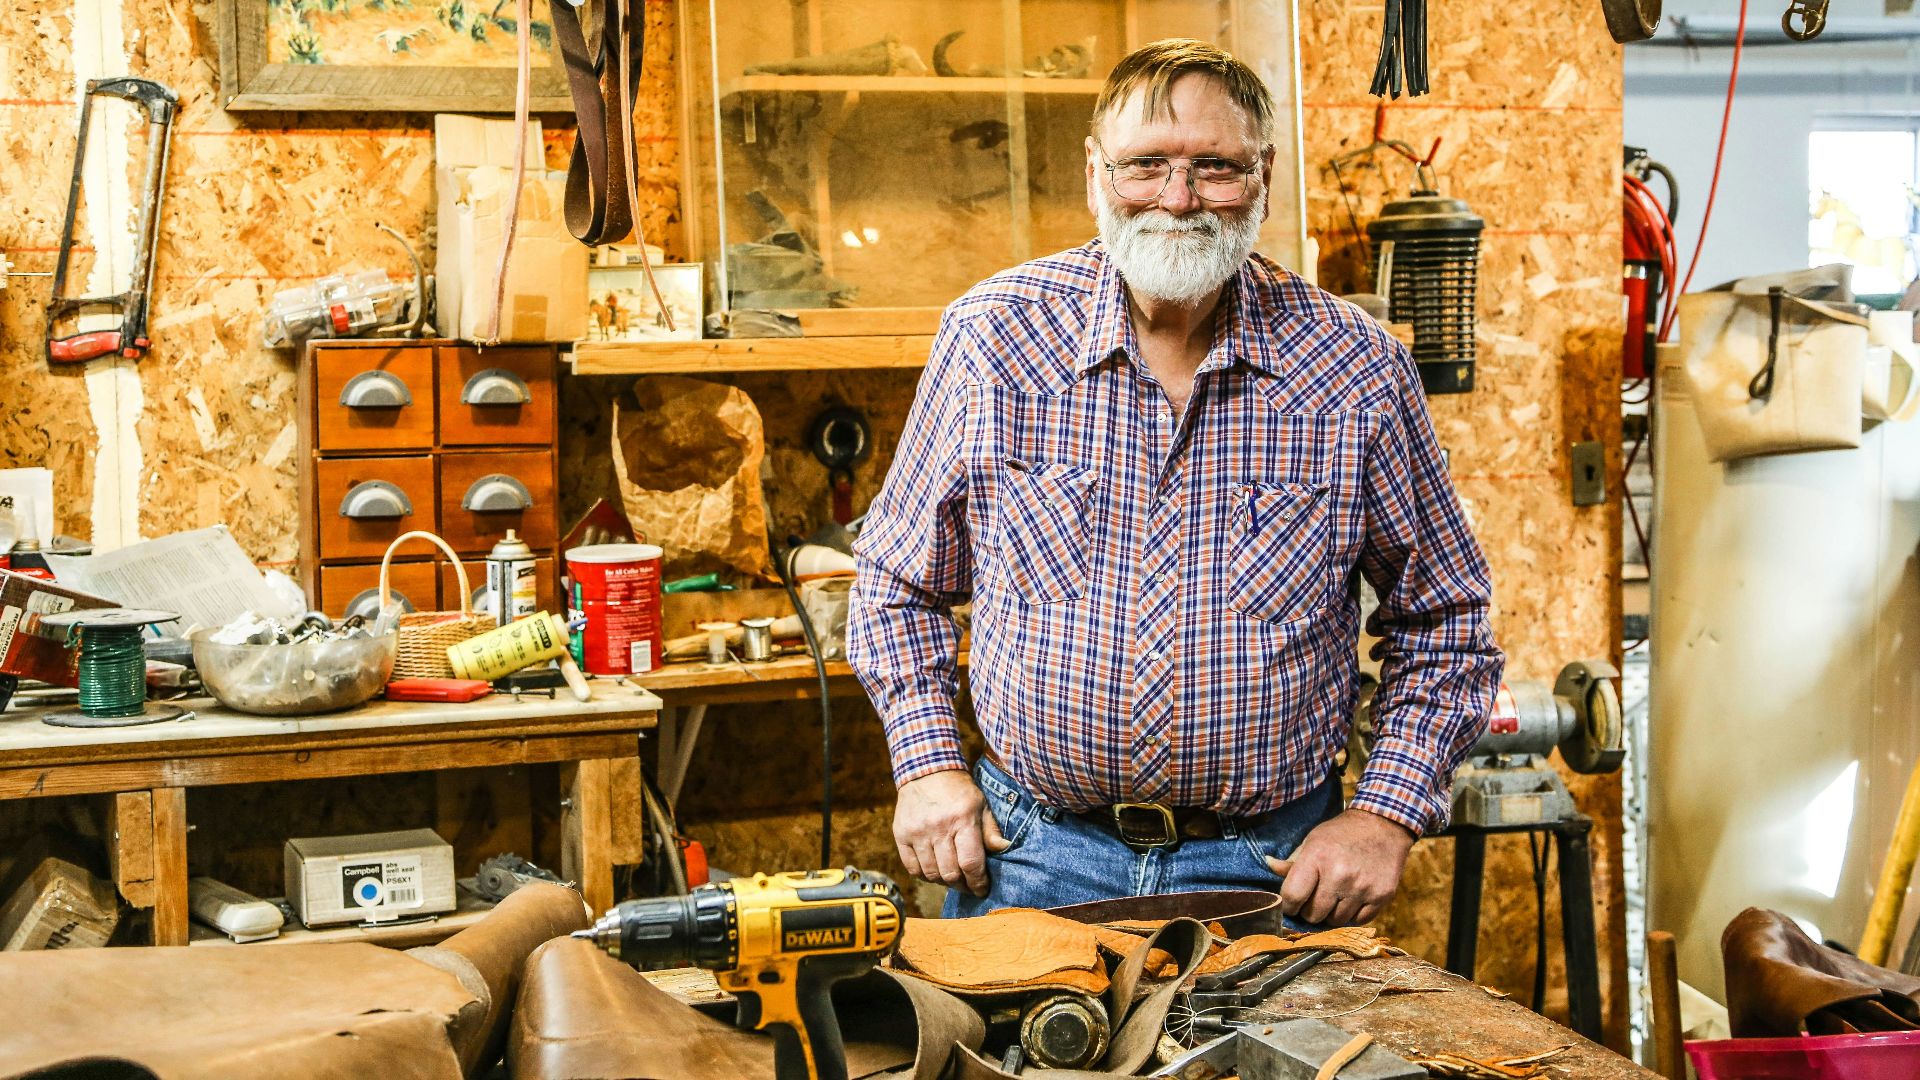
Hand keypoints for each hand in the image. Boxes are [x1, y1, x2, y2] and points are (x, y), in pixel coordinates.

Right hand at [893, 768, 1010, 895]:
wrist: (926, 771)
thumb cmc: (958, 791)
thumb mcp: (981, 805)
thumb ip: (991, 830)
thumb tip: (1004, 849)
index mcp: (962, 820)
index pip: (971, 863)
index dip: (978, 882)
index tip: (982, 888)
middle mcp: (938, 828)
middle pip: (950, 873)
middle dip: (962, 885)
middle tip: (967, 885)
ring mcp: (917, 832)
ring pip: (931, 874)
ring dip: (943, 882)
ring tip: (951, 878)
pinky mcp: (901, 834)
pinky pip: (912, 868)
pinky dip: (924, 875)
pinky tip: (933, 870)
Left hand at [1264, 808, 1415, 926]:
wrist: (1383, 826)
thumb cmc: (1342, 834)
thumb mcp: (1314, 840)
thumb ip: (1292, 860)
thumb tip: (1268, 864)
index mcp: (1317, 857)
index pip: (1292, 896)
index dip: (1288, 905)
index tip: (1291, 905)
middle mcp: (1339, 874)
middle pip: (1313, 915)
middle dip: (1310, 911)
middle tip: (1315, 900)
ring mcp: (1362, 887)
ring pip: (1335, 921)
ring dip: (1332, 914)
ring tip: (1335, 897)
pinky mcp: (1381, 896)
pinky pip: (1358, 921)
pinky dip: (1353, 915)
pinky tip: (1353, 899)